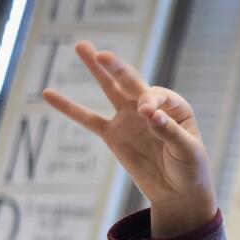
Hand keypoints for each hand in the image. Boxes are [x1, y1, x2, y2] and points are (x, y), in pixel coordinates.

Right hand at [43, 41, 215, 238]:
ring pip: (110, 90)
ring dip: (97, 69)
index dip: (150, 101)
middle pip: (131, 82)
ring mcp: (129, 119)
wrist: (179, 193)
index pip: (157, 95)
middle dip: (118, 68)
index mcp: (175, 107)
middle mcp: (150, 107)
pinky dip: (69, 107)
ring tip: (82, 46)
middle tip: (103, 55)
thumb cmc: (190, 169)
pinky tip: (48, 93)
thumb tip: (148, 113)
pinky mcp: (113, 135)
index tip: (148, 114)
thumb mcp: (187, 151)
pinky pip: (87, 119)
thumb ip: (169, 132)